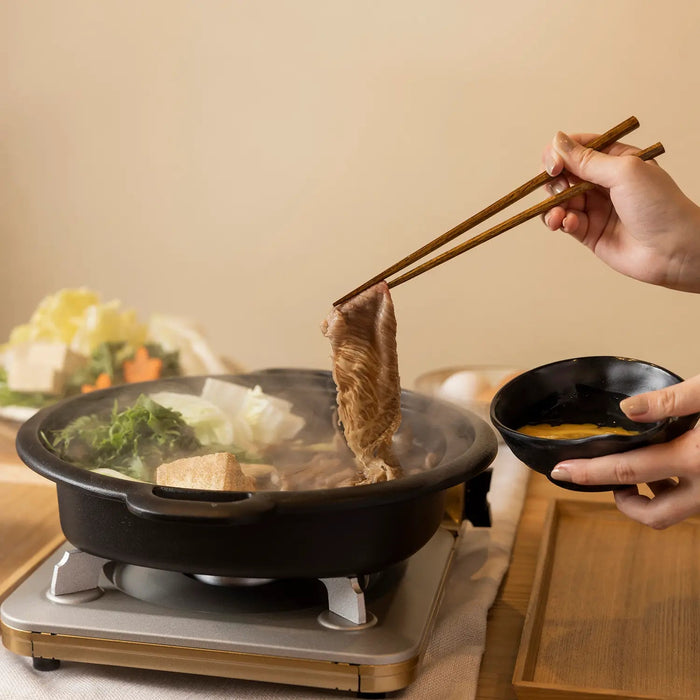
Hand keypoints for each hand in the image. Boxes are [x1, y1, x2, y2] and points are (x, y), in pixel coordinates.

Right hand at [542, 132, 699, 292]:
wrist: (673, 249)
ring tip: (558, 215)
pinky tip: (567, 224)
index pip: (577, 148)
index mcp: (615, 160)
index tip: (553, 165)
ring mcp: (595, 208)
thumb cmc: (659, 205)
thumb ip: (586, 159)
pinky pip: (564, 222)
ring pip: (559, 200)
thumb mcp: (623, 172)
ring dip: (552, 205)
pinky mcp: (588, 232)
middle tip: (559, 190)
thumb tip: (557, 141)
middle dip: (554, 181)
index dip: (559, 154)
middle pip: (563, 174)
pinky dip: (560, 222)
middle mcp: (603, 183)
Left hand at [550, 375, 699, 527]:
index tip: (561, 471)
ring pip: (674, 512)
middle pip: (654, 514)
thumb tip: (628, 408)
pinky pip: (690, 501)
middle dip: (623, 502)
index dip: (588, 473)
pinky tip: (666, 465)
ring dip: (650, 498)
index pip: (627, 472)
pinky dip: (671, 490)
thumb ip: (671, 400)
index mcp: (696, 458)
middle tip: (602, 479)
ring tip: (634, 470)